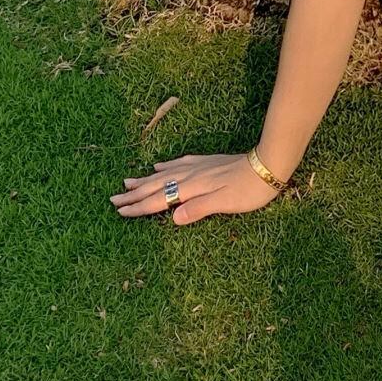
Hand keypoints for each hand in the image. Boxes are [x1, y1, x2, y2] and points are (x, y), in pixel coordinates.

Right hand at [109, 151, 287, 226]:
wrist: (268, 165)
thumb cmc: (250, 190)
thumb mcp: (225, 203)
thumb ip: (198, 209)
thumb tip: (172, 218)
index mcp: (193, 188)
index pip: (160, 199)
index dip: (140, 207)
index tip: (120, 211)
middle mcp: (191, 175)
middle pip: (157, 186)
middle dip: (134, 193)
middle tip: (112, 198)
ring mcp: (199, 167)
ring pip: (165, 173)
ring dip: (145, 179)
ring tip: (127, 181)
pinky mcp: (208, 162)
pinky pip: (179, 164)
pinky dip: (166, 166)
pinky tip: (160, 166)